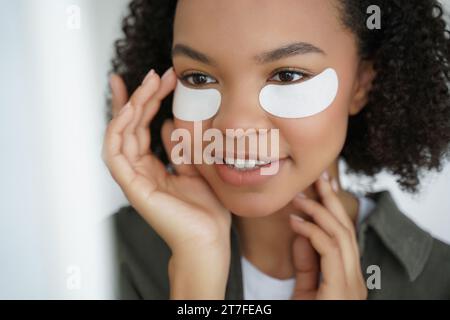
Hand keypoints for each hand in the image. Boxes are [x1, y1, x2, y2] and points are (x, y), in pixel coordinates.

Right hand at [103, 69, 231, 255]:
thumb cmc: (205, 209)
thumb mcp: (194, 167)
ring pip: (120, 135)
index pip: (140, 128)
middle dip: (140, 97)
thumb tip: (169, 123)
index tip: (157, 78)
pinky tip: (129, 110)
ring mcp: (133, 179)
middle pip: (129, 126)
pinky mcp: (133, 188)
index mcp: (152, 167)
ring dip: (131, 106)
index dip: (144, 101)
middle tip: (155, 74)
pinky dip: (118, 131)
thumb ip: (178, 147)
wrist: (209, 238)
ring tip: (148, 84)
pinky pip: (116, 155)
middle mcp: (139, 170)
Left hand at [289, 172, 366, 299]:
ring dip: (319, 211)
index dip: (332, 209)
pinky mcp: (342, 290)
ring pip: (341, 235)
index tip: (320, 188)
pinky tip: (295, 222)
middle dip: (332, 200)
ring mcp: (351, 284)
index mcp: (348, 276)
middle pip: (347, 229)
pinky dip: (312, 232)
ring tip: (299, 197)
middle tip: (320, 177)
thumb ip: (307, 261)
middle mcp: (355, 278)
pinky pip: (330, 250)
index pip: (344, 234)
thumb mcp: (306, 288)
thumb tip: (302, 231)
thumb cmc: (308, 316)